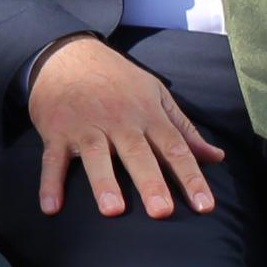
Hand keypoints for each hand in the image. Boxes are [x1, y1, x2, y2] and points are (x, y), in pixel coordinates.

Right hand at [26, 34, 226, 217]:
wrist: (66, 54)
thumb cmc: (117, 79)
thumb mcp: (155, 95)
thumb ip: (184, 129)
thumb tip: (217, 157)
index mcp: (147, 114)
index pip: (175, 148)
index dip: (191, 177)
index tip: (205, 205)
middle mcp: (118, 121)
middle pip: (137, 154)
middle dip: (150, 182)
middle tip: (162, 212)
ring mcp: (85, 126)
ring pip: (96, 156)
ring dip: (103, 182)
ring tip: (112, 210)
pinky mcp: (56, 131)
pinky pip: (52, 159)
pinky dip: (50, 183)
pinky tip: (52, 207)